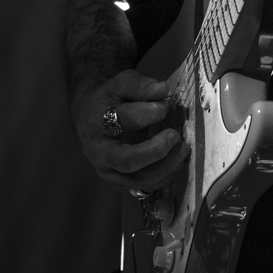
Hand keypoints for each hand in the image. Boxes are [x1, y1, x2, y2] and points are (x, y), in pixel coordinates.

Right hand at [72, 69, 188, 192]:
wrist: (89, 120)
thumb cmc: (108, 101)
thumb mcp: (119, 84)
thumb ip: (140, 85)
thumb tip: (163, 90)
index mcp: (97, 123)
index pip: (123, 120)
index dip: (147, 113)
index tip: (165, 105)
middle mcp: (99, 152)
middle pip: (126, 160)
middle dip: (155, 151)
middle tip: (174, 136)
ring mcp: (108, 172)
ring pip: (137, 179)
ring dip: (165, 167)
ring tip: (183, 150)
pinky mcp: (119, 183)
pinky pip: (143, 188)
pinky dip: (164, 177)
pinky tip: (177, 163)